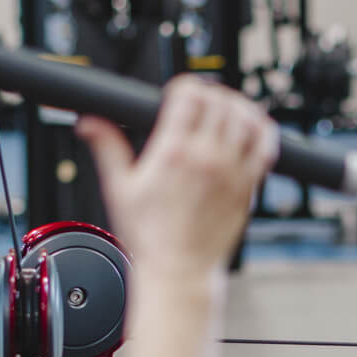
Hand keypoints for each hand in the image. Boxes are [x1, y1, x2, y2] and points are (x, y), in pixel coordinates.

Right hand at [76, 79, 278, 279]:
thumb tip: (90, 123)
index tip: (180, 93)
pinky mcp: (248, 187)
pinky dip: (262, 130)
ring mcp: (231, 172)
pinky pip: (265, 147)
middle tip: (203, 100)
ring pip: (247, 118)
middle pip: (220, 101)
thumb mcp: (119, 188)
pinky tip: (252, 129)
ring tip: (227, 109)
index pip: (189, 94)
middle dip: (211, 92)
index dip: (185, 85)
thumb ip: (107, 147)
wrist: (179, 270)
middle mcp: (206, 158)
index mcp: (173, 153)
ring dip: (238, 106)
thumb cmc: (151, 237)